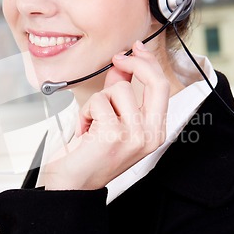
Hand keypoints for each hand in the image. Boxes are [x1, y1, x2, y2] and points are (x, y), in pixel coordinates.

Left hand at [39, 41, 169, 189]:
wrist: (72, 183)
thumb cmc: (90, 154)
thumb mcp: (111, 119)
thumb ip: (119, 91)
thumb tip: (121, 64)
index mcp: (154, 131)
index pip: (161, 88)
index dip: (148, 63)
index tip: (135, 49)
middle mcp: (150, 135)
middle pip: (156, 82)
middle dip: (135, 63)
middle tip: (117, 59)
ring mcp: (135, 136)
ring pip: (119, 89)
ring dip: (98, 101)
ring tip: (92, 122)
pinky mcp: (115, 134)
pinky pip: (99, 101)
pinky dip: (86, 112)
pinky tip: (85, 130)